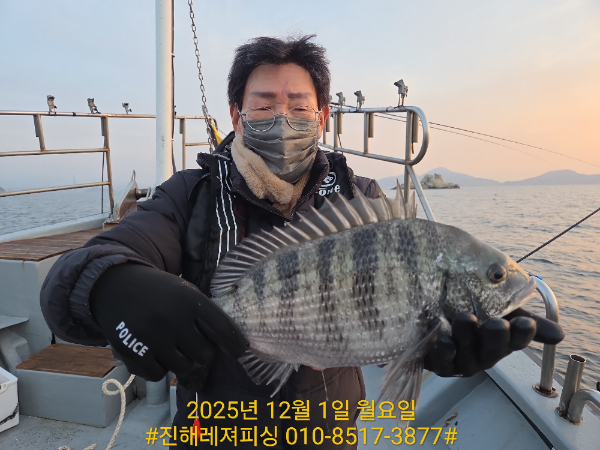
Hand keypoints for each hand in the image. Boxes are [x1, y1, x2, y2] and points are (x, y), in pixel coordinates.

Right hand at [90, 264, 246, 391]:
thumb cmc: (158, 292)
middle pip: (204, 355)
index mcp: (189, 300)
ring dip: (181, 363)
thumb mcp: (184, 291)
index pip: (222, 329)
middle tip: (196, 350)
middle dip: (203, 355)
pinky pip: (157, 375)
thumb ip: (203, 313)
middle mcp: (172, 318)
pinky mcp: (131, 351)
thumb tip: (228, 343)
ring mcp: (151, 336)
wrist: (115, 285)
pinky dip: (158, 368)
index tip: (240, 351)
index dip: (235, 344)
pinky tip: (153, 353)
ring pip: (182, 368)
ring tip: (173, 350)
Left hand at [424, 308, 564, 376]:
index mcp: (502, 341)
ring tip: (465, 319)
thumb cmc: (471, 313)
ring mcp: (460, 360)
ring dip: (467, 337)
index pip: (518, 340)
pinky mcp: (437, 362)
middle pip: (494, 350)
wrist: (433, 311)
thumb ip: (525, 318)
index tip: (526, 322)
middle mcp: (483, 354)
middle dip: (497, 338)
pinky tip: (443, 338)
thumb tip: (560, 335)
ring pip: (467, 354)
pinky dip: (442, 350)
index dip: (523, 334)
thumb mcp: (499, 310)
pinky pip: (441, 361)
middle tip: (497, 324)